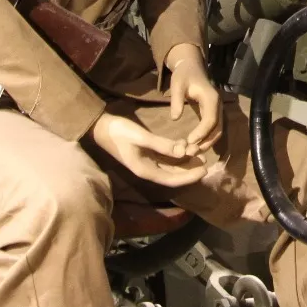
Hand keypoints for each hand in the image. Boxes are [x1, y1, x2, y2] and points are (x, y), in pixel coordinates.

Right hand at [90, 112, 206, 187]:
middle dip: (189, 170)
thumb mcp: (142, 138)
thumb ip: (162, 145)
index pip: (172, 179)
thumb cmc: (119, 132)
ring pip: (169, 166)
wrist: (100, 126)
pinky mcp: (145, 153)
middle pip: (173, 174)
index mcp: (145, 170)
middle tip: (206, 162)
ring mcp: (146, 162)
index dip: (189, 177)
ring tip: (198, 153)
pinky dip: (175, 153)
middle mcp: (147, 169)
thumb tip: (183, 151)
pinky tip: (184, 145)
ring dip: (183, 161)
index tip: (204, 170)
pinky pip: (164, 158)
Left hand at [165, 43, 222, 152]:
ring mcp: (218, 110)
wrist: (191, 67)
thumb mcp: (177, 84)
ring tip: (193, 152)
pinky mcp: (214, 113)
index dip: (202, 132)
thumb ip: (176, 100)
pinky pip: (215, 129)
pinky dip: (208, 139)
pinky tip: (196, 145)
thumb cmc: (183, 75)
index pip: (210, 119)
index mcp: (211, 98)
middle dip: (206, 142)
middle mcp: (218, 105)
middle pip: (217, 128)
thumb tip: (175, 118)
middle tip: (191, 152)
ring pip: (218, 131)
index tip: (190, 141)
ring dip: (208, 143)